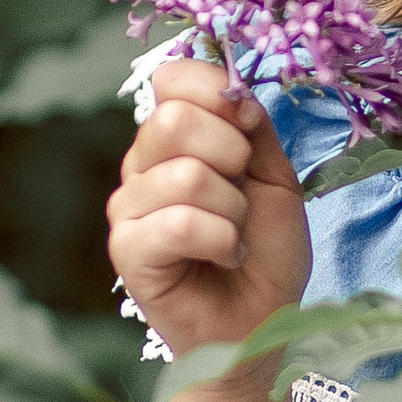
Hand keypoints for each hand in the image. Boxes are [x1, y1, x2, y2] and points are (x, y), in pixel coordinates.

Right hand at [107, 54, 311, 364]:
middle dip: (231, 156)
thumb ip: (253, 129)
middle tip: (243, 196)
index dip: (217, 92)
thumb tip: (235, 94)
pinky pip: (178, 223)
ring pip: (184, 176)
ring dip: (232, 211)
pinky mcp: (127, 250)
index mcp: (173, 139)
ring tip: (235, 237)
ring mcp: (129, 208)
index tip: (249, 130)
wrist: (261, 323)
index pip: (173, 78)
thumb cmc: (266, 253)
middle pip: (173, 119)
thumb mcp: (275, 177)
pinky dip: (220, 241)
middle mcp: (142, 166)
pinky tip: (223, 258)